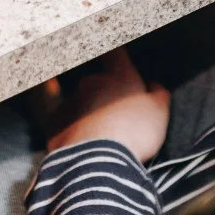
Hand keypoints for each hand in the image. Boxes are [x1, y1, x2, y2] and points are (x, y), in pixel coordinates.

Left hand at [48, 49, 170, 161]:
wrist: (95, 161)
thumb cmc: (133, 132)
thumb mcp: (159, 113)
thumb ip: (158, 93)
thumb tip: (154, 85)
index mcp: (118, 77)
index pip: (116, 53)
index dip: (118, 56)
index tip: (119, 62)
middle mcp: (91, 82)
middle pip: (97, 82)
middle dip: (105, 95)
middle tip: (116, 118)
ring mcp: (71, 100)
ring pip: (81, 102)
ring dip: (89, 114)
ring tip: (101, 138)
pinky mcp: (56, 122)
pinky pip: (65, 122)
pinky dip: (73, 130)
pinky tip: (83, 146)